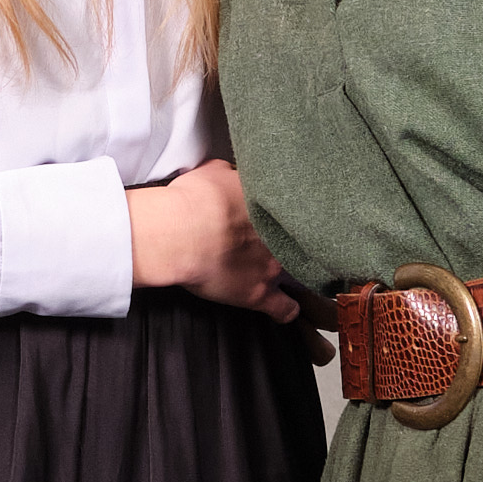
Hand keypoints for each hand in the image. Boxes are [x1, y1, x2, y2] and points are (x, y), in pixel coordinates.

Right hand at [128, 160, 297, 318]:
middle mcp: (279, 235)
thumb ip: (232, 174)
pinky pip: (284, 308)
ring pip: (301, 272)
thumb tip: (233, 175)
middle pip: (300, 240)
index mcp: (270, 204)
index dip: (285, 212)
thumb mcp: (213, 171)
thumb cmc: (192, 201)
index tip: (278, 214)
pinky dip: (287, 310)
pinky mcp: (259, 293)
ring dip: (297, 273)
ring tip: (291, 274)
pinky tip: (287, 309)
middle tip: (280, 241)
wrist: (181, 234)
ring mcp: (273, 266)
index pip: (291, 207)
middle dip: (293, 241)